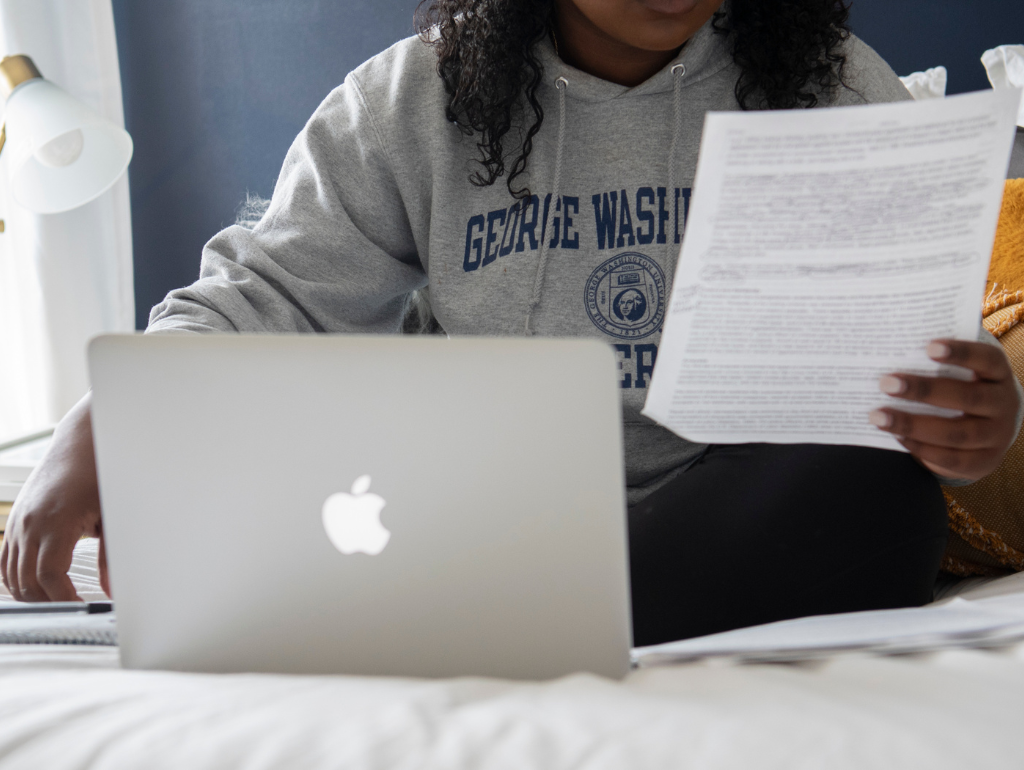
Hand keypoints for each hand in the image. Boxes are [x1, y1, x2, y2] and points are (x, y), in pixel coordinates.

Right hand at [0, 394, 108, 600]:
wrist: (80, 444)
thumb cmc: (98, 474)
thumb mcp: (111, 515)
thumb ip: (110, 556)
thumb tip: (110, 589)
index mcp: (57, 522)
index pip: (49, 576)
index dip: (63, 598)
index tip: (80, 607)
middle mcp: (30, 524)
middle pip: (28, 581)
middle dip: (49, 601)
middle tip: (73, 608)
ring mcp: (18, 523)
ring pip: (12, 575)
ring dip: (32, 593)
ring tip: (58, 600)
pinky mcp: (13, 521)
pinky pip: (4, 560)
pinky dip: (15, 578)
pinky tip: (35, 586)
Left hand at [869, 339, 1020, 481]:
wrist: (988, 434)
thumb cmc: (960, 393)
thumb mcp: (959, 377)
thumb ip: (933, 367)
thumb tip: (887, 358)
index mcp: (998, 375)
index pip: (987, 359)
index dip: (961, 352)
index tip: (929, 347)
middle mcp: (1004, 404)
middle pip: (967, 398)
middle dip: (924, 391)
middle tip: (886, 383)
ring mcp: (997, 436)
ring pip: (956, 433)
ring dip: (912, 425)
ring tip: (879, 416)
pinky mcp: (984, 462)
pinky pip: (951, 458)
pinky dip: (921, 448)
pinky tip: (897, 436)